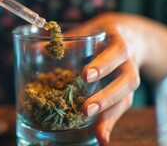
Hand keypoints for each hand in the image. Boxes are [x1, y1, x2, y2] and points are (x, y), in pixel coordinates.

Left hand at [80, 13, 150, 143]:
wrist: (132, 35)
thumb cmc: (103, 34)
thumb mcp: (89, 31)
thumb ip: (67, 42)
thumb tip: (34, 49)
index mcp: (120, 42)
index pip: (117, 52)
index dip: (104, 64)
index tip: (86, 76)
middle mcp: (130, 63)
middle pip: (127, 80)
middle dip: (107, 96)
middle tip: (86, 108)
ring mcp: (130, 78)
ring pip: (127, 98)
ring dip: (110, 115)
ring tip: (98, 133)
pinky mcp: (126, 93)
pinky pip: (122, 108)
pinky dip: (110, 123)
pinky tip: (101, 138)